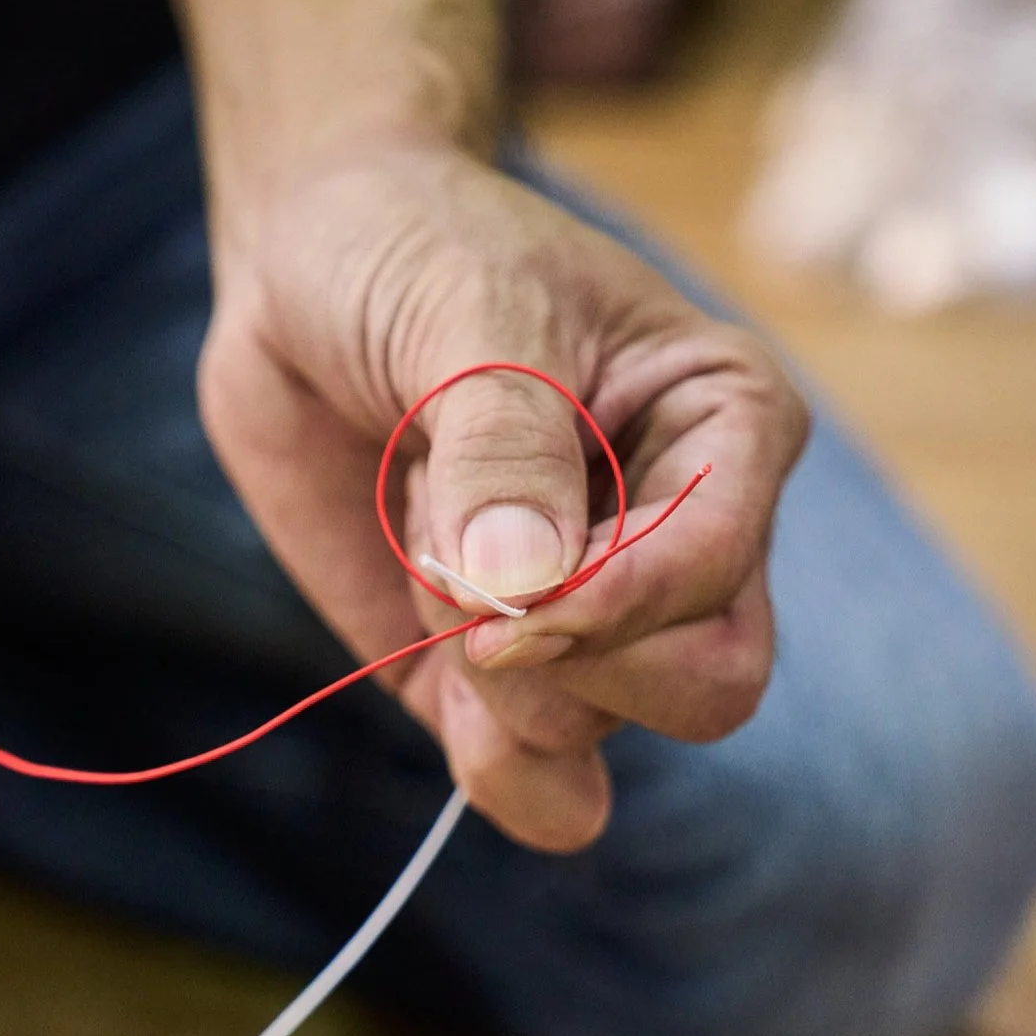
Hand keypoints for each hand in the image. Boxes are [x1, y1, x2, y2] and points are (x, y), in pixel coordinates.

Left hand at [199, 142, 808, 850]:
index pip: (717, 575)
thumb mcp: (468, 308)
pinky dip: (500, 778)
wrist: (309, 266)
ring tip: (417, 518)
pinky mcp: (498, 673)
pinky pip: (542, 785)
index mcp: (727, 427)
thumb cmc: (415, 250)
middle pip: (705, 688)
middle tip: (453, 561)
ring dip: (473, 655)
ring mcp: (593, 614)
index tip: (493, 574)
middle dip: (566, 655)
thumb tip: (524, 594)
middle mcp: (682, 538)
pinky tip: (450, 695)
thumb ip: (504, 444)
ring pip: (592, 731)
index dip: (608, 600)